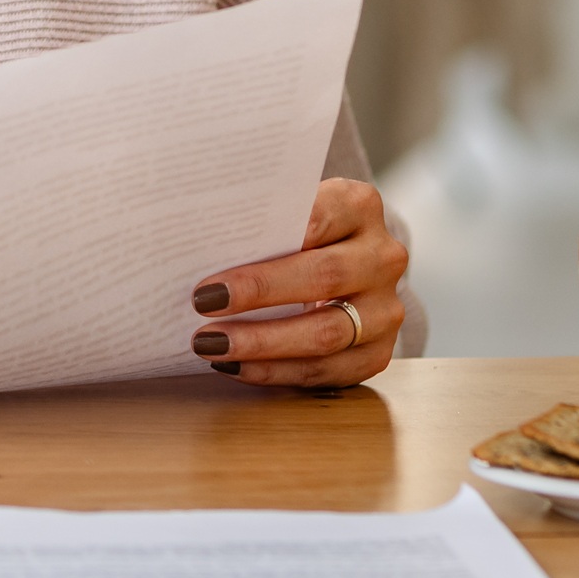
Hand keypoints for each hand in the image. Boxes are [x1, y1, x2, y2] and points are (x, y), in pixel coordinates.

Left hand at [189, 178, 408, 387]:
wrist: (345, 259)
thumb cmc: (297, 230)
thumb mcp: (285, 210)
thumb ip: (258, 218)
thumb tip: (191, 239)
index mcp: (359, 206)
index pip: (314, 222)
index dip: (266, 249)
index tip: (212, 275)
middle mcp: (383, 256)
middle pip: (323, 276)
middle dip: (258, 294)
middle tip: (203, 306)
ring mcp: (386, 307)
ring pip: (327, 332)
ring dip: (263, 344)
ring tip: (211, 346)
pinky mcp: (378, 351)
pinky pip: (328, 370)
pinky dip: (278, 371)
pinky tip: (236, 367)